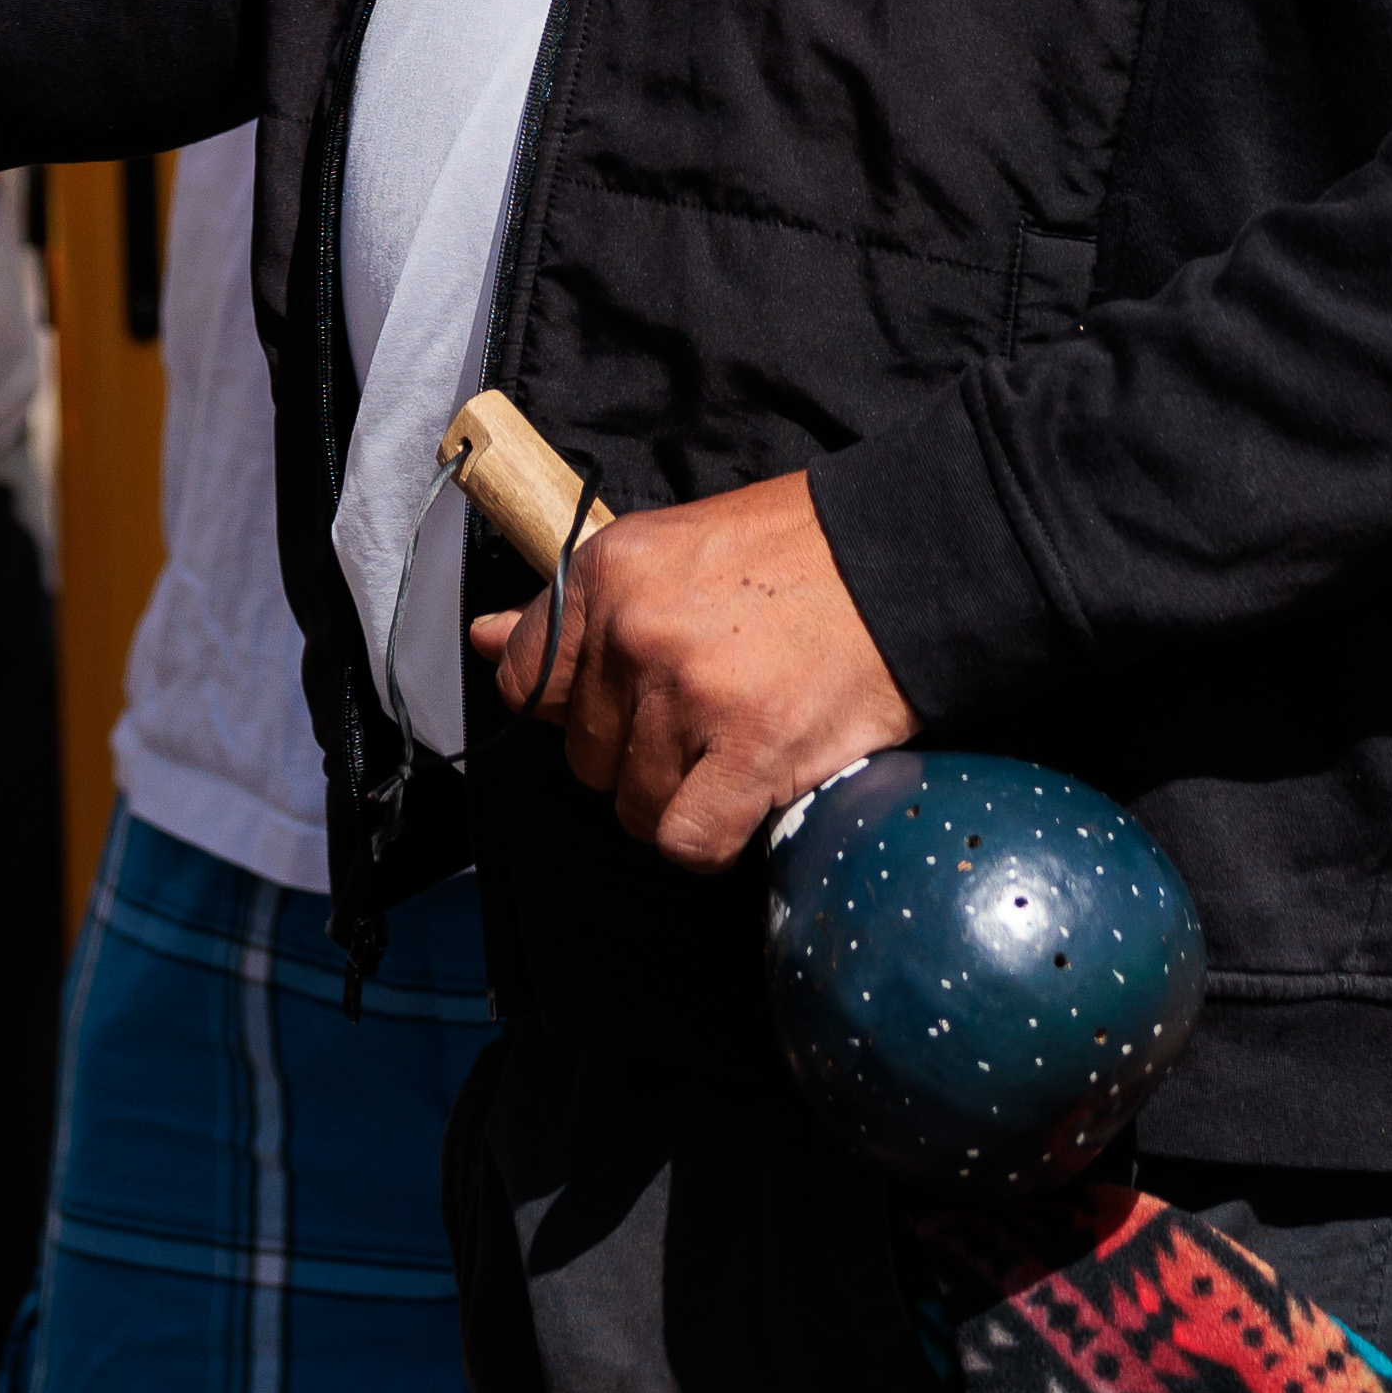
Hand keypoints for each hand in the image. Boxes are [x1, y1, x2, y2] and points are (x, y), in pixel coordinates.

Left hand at [474, 473, 914, 869]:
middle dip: (637, 754)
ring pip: (633, 805)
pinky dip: (712, 838)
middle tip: (706, 717)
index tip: (626, 703)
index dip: (576, 708)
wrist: (908, 558)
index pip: (528, 682)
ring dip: (680, 796)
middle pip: (585, 755)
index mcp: (605, 574)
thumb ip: (573, 607)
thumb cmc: (794, 555)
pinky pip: (686, 840)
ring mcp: (688, 695)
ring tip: (736, 748)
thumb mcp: (666, 552)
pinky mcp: (749, 752)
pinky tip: (746, 799)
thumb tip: (483, 641)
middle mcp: (632, 633)